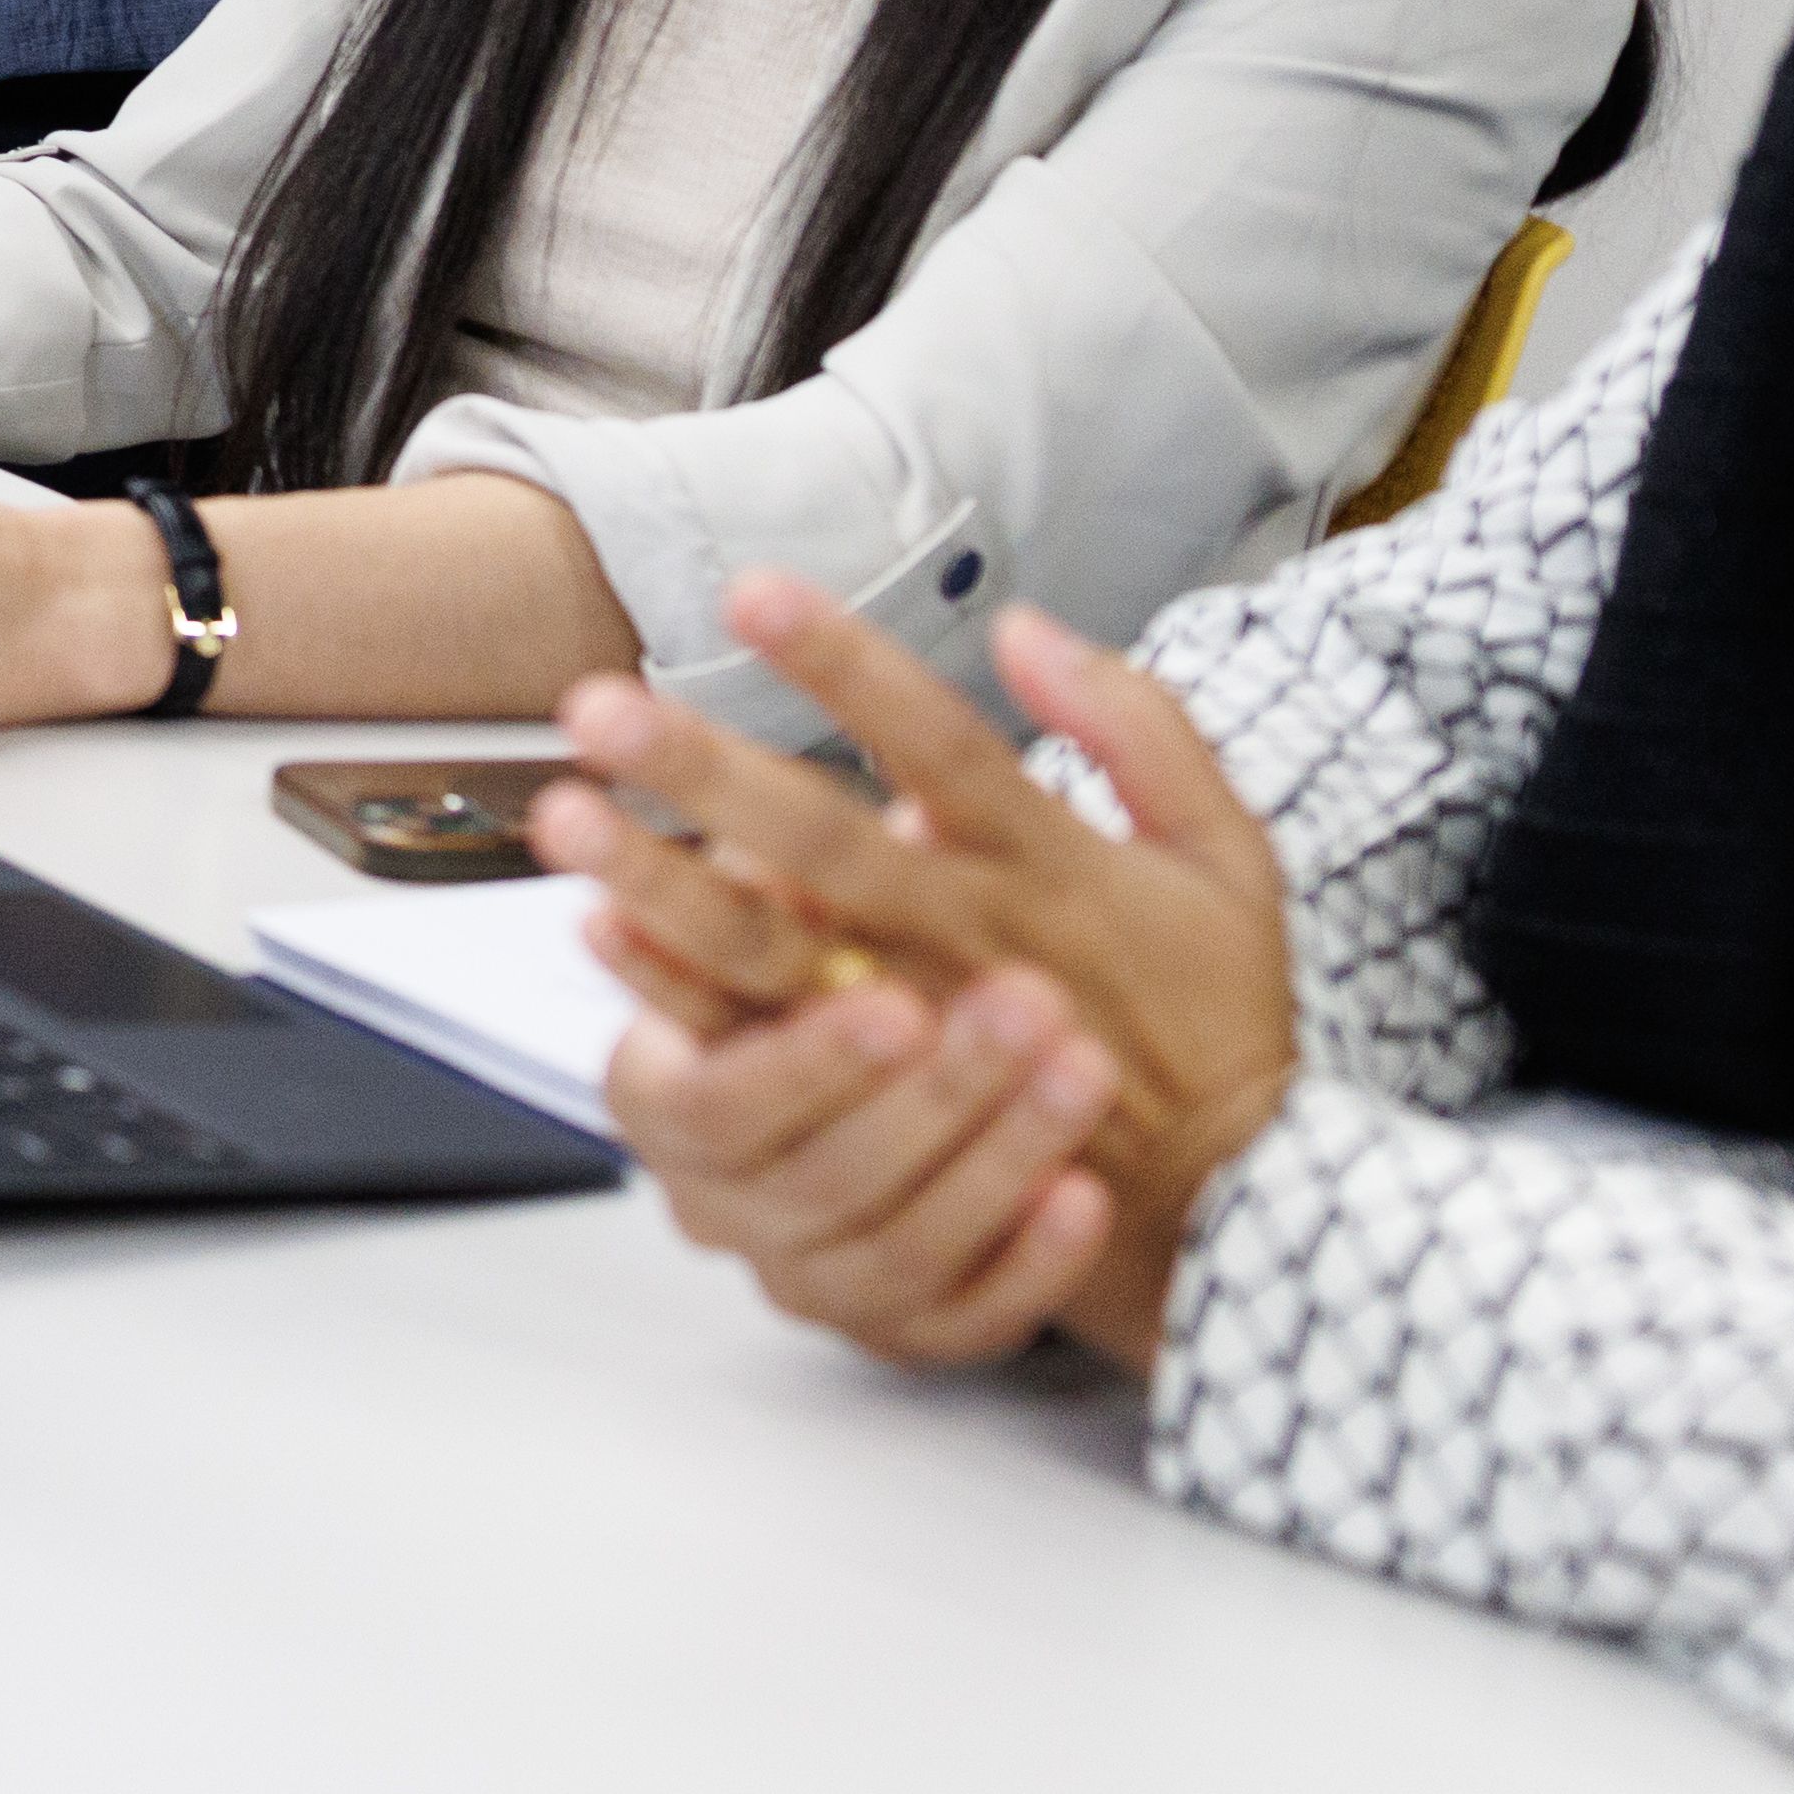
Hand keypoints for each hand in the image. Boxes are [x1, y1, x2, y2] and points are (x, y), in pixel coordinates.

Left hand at [537, 584, 1301, 1374]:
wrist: (1230, 1204)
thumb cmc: (1220, 1011)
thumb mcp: (1229, 854)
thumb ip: (1141, 726)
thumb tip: (1029, 624)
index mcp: (1049, 863)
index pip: (936, 741)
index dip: (846, 665)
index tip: (750, 589)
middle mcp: (970, 941)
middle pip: (822, 844)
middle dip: (706, 773)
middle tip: (594, 707)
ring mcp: (919, 1032)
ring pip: (771, 951)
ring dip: (661, 883)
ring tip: (563, 817)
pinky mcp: (885, 1108)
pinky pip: (766, 1052)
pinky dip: (678, 999)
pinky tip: (599, 940)